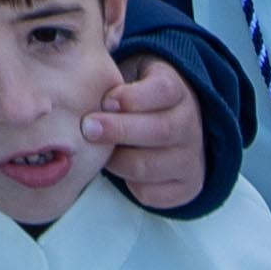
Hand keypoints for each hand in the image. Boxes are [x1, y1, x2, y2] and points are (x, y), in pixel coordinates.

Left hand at [88, 55, 210, 214]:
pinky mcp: (185, 188)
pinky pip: (151, 194)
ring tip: (98, 153)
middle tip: (88, 128)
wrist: (170, 127)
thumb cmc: (136, 100)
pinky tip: (118, 171)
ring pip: (150, 166)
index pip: (164, 90)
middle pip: (160, 130)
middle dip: (120, 130)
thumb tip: (80, 77)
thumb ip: (113, 75)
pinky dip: (128, 186)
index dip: (133, 97)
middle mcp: (190, 126)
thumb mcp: (131, 75)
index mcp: (178, 91)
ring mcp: (190, 159)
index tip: (107, 99)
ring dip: (118, 161)